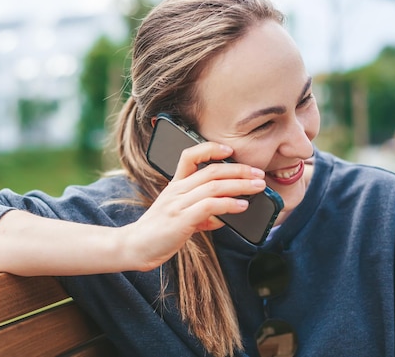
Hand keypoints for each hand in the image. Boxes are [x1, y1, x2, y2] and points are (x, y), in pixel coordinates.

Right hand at [122, 142, 265, 270]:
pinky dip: (229, 204)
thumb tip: (225, 215)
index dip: (211, 148)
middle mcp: (176, 190)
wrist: (135, 247)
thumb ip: (202, 213)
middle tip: (258, 173)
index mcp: (175, 185)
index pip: (190, 155)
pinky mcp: (181, 220)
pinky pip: (210, 206)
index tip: (230, 150)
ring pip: (214, 185)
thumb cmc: (158, 232)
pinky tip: (242, 206)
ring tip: (257, 187)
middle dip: (240, 170)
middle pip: (211, 170)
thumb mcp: (180, 216)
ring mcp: (178, 204)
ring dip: (241, 185)